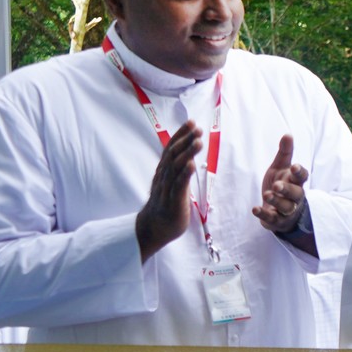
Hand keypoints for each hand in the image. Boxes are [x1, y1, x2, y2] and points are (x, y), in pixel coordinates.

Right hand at [136, 121, 201, 260]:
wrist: (153, 228)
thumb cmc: (165, 205)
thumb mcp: (172, 183)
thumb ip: (178, 170)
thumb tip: (187, 157)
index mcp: (164, 172)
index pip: (171, 149)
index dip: (180, 135)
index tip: (190, 123)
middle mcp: (164, 177)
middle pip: (173, 154)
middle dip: (185, 140)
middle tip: (197, 128)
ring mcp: (167, 188)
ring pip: (176, 167)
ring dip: (187, 153)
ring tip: (198, 141)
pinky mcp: (173, 201)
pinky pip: (178, 186)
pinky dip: (184, 174)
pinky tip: (191, 165)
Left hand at [253, 134, 310, 233]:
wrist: (281, 212)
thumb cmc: (282, 186)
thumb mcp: (281, 169)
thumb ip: (285, 153)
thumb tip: (288, 134)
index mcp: (296, 182)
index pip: (302, 177)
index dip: (299, 172)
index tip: (294, 167)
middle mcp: (294, 197)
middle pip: (296, 194)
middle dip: (287, 189)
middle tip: (277, 185)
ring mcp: (286, 210)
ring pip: (285, 207)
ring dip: (276, 201)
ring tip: (267, 195)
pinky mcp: (276, 221)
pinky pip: (272, 219)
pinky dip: (264, 214)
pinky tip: (255, 209)